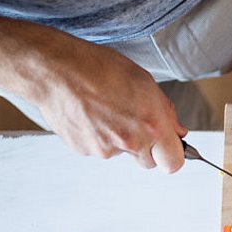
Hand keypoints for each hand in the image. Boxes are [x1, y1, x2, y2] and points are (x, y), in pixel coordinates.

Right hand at [32, 39, 186, 171]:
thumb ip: (165, 112)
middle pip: (148, 162)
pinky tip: (90, 114)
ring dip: (118, 139)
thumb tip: (177, 131)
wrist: (55, 70)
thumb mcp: (143, 81)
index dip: (171, 156)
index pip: (173, 163)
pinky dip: (97, 136)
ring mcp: (106, 149)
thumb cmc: (98, 68)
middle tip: (132, 122)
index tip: (167, 149)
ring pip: (121, 153)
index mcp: (152, 124)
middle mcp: (131, 141)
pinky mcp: (85, 150)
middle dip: (146, 148)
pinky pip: (99, 148)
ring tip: (105, 110)